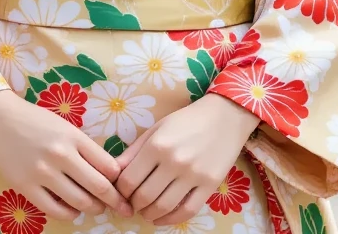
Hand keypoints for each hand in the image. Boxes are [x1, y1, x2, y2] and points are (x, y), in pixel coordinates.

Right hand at [0, 90, 133, 221]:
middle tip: (123, 208)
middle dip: (115, 201)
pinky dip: (70, 214)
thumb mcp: (65, 126)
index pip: (108, 166)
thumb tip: (106, 172)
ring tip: (97, 208)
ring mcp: (43, 172)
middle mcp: (61, 155)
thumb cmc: (35, 120)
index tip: (126, 188)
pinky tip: (73, 210)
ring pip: (80, 201)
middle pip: (99, 186)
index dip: (120, 181)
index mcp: (74, 137)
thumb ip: (83, 147)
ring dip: (94, 208)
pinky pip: (55, 210)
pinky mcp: (26, 187)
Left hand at [115, 93, 259, 224]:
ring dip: (149, 214)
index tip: (122, 191)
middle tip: (133, 203)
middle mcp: (174, 161)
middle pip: (144, 196)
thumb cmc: (186, 120)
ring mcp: (193, 175)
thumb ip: (133, 151)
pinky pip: (187, 211)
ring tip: (146, 210)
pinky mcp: (209, 186)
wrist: (224, 116)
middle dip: (133, 204)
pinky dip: (170, 220)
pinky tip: (162, 218)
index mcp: (157, 145)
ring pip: (163, 207)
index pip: (129, 180)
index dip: (120, 191)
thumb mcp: (156, 129)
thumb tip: (113, 172)